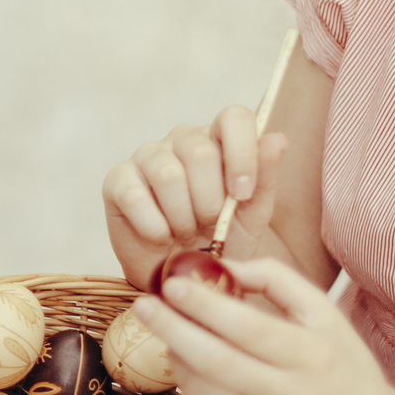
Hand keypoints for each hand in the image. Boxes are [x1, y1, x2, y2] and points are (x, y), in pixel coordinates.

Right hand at [103, 107, 288, 289]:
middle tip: (209, 226)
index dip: (241, 153)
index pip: (233, 117)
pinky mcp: (117, 181)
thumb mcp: (252, 217)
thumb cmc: (220, 241)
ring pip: (168, 175)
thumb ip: (265, 178)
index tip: (243, 193)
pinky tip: (159, 237)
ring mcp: (146, 157)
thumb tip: (277, 139)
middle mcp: (181, 140)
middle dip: (210, 202)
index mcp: (218, 141)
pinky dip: (153, 226)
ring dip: (182, 217)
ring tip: (185, 233)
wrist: (182, 277)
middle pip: (200, 152)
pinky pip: (135, 196)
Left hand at [134, 257, 394, 394]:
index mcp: (310, 356)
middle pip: (213, 361)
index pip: (244, 326)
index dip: (202, 304)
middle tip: (144, 307)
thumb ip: (276, 280)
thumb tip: (223, 265)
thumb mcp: (325, 316)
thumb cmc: (346, 371)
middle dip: (170, 329)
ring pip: (202, 394)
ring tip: (173, 341)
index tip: (171, 285)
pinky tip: (190, 381)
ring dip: (178, 362)